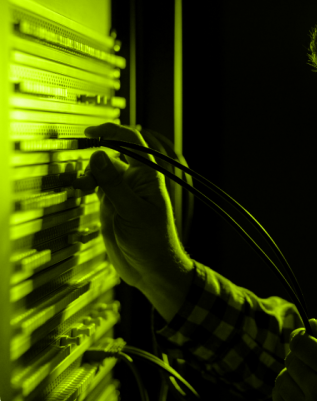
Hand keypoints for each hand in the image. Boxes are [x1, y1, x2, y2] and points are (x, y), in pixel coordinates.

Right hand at [69, 123, 187, 288]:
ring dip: (88, 174)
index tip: (90, 132)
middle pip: (111, 156)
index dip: (112, 132)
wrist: (151, 269)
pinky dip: (85, 185)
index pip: (131, 143)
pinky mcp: (111, 206)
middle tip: (80, 166)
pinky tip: (79, 190)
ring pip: (100, 172)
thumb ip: (113, 184)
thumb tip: (98, 154)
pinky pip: (96, 187)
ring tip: (81, 187)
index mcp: (147, 176)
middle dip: (94, 157)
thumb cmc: (153, 241)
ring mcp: (122, 193)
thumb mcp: (132, 211)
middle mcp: (134, 181)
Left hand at [272, 319, 316, 400]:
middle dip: (299, 355)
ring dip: (291, 375)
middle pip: (290, 360)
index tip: (305, 337)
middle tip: (312, 360)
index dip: (300, 336)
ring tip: (308, 379)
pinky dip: (286, 394)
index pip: (300, 343)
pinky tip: (302, 393)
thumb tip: (310, 324)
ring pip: (281, 381)